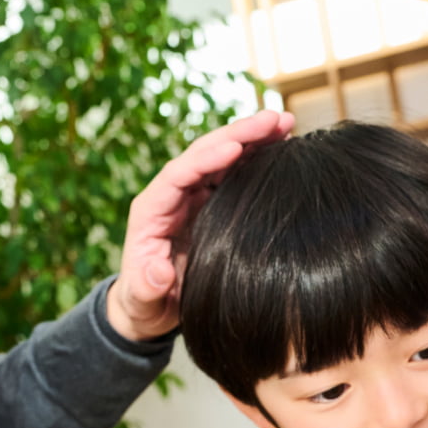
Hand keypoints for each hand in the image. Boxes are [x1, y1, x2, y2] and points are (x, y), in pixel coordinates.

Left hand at [105, 110, 294, 341]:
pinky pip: (234, 171)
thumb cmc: (145, 303)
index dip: (206, 158)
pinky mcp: (211, 201)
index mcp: (152, 210)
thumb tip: (159, 271)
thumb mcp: (142, 301)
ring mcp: (193, 195)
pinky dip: (256, 155)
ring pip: (222, 155)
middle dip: (238, 134)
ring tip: (285, 122)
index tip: (235, 146)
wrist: (151, 307)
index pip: (178, 174)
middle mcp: (172, 194)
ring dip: (252, 137)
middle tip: (274, 120)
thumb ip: (147, 288)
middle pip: (204, 153)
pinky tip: (282, 143)